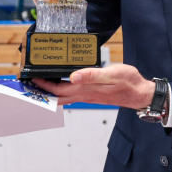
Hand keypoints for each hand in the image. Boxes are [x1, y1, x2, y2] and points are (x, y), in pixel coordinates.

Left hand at [32, 65, 155, 107]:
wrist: (140, 93)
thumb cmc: (128, 82)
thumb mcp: (111, 74)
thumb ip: (92, 75)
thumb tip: (73, 76)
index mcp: (85, 89)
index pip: (58, 91)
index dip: (43, 86)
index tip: (31, 79)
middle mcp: (84, 94)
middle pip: (57, 97)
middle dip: (42, 91)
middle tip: (31, 84)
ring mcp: (89, 95)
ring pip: (65, 96)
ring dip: (52, 92)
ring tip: (42, 84)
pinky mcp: (94, 93)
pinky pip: (73, 94)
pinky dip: (64, 90)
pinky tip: (64, 83)